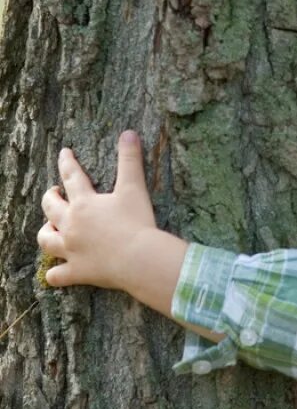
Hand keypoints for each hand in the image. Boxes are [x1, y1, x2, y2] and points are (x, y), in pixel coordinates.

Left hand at [38, 130, 159, 291]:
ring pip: (46, 240)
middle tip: (54, 192)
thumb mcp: (134, 187)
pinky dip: (55, 274)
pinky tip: (55, 273)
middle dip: (50, 197)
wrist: (139, 258)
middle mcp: (71, 225)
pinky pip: (57, 276)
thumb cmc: (137, 222)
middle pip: (50, 208)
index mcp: (84, 203)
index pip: (71, 176)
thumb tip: (129, 132)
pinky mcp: (77, 272)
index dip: (67, 162)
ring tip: (50, 229)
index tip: (64, 153)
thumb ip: (130, 159)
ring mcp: (70, 250)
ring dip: (46, 232)